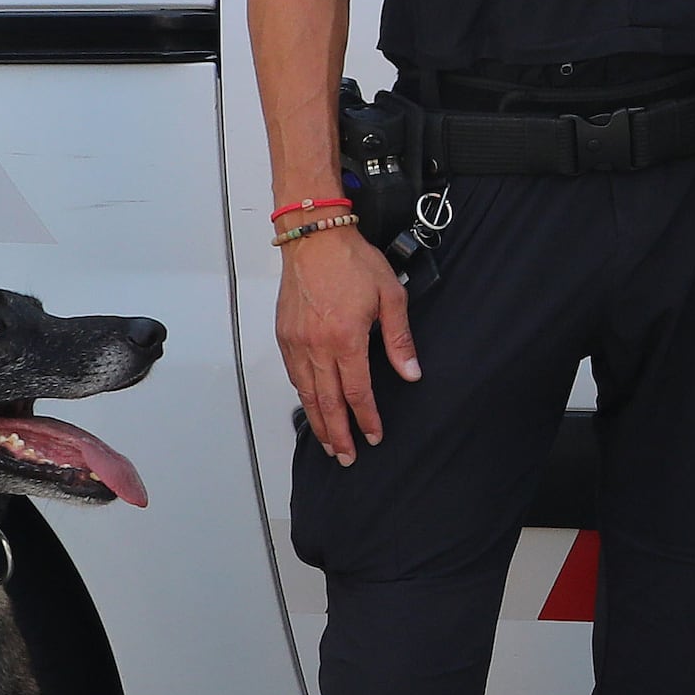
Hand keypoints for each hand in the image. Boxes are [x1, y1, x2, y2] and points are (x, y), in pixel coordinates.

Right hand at [276, 222, 415, 465]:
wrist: (314, 236)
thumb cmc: (353, 261)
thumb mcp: (391, 295)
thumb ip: (399, 339)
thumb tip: (411, 372)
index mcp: (346, 339)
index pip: (357, 392)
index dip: (366, 419)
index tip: (374, 437)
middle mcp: (317, 346)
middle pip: (327, 402)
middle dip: (338, 434)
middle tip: (347, 458)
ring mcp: (296, 342)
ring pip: (306, 393)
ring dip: (318, 422)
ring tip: (328, 443)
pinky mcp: (284, 335)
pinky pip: (293, 375)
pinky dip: (302, 396)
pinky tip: (311, 407)